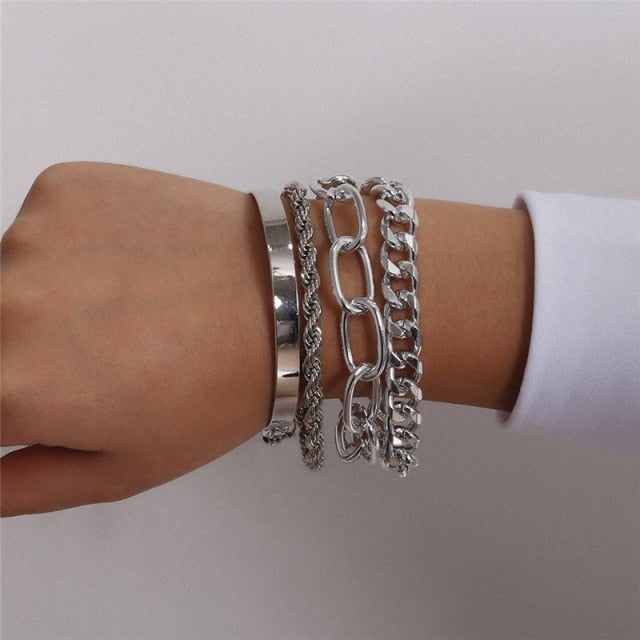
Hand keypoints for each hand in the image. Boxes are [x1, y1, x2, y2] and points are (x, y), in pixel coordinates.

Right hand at [1, 162, 272, 514]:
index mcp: (13, 387)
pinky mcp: (63, 187)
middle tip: (90, 353)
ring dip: (44, 297)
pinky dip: (70, 248)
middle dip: (24, 352)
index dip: (15, 400)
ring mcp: (31, 235)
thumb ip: (24, 485)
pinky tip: (131, 264)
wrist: (285, 297)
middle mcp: (4, 304)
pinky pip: (40, 227)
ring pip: (8, 276)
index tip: (45, 392)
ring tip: (123, 307)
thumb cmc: (221, 386)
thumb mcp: (124, 468)